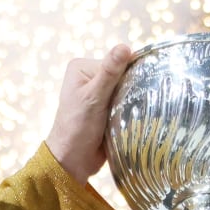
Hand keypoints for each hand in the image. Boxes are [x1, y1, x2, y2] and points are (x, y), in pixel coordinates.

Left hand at [45, 44, 132, 182]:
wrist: (72, 162)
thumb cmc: (77, 128)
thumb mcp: (93, 98)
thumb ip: (109, 73)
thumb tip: (124, 47)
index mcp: (82, 67)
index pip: (117, 61)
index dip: (130, 73)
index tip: (136, 89)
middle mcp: (90, 77)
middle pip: (124, 75)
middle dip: (132, 89)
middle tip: (134, 104)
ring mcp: (100, 94)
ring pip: (128, 91)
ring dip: (133, 101)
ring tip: (134, 113)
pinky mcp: (108, 110)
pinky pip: (127, 104)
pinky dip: (132, 110)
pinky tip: (135, 118)